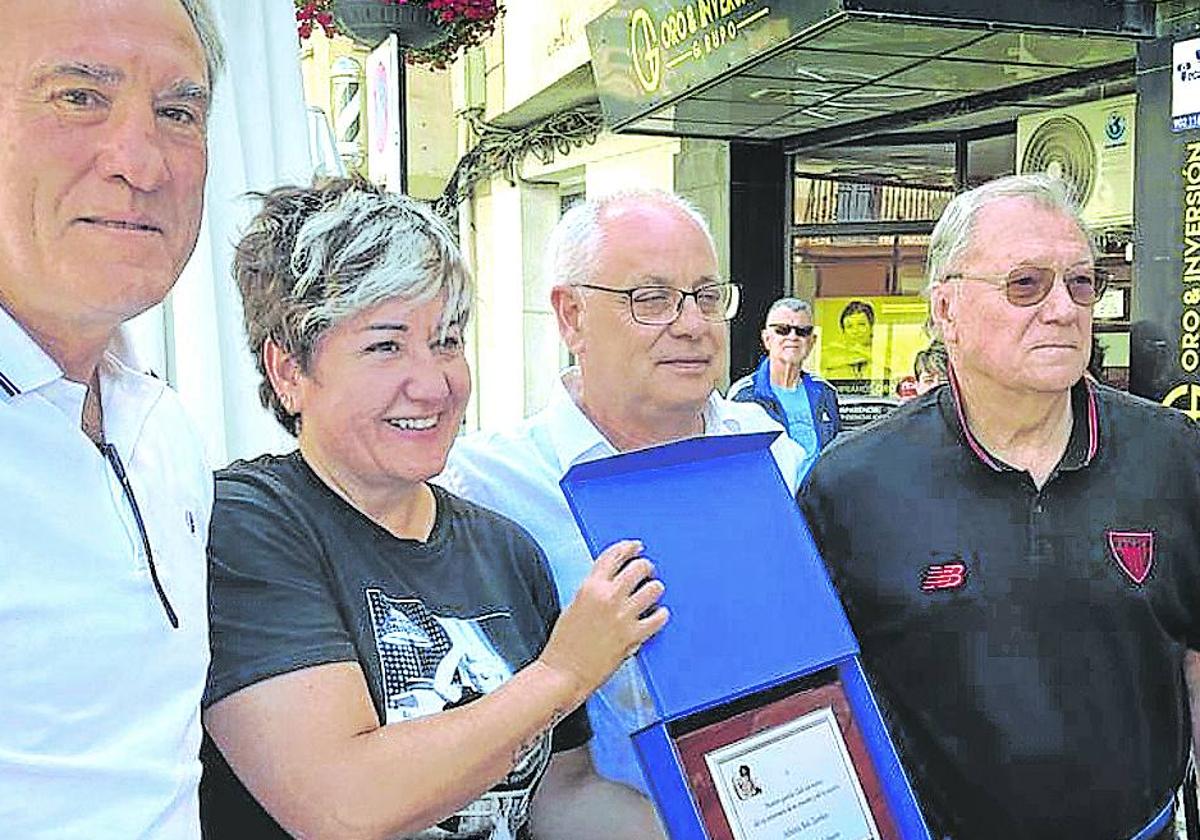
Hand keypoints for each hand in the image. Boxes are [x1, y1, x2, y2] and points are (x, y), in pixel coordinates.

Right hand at [538, 540, 668, 705]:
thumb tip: (613, 582)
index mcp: (590, 587)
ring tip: (652, 593)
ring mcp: (622, 616)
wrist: (564, 673)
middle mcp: (608, 598)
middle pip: (638, 567)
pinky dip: (661, 614)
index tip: (636, 546)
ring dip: (655, 588)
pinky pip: (659, 617)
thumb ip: (594, 591)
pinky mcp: (633, 636)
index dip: (628, 547)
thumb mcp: (574, 606)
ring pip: (653, 588)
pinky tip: (658, 615)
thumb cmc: (564, 645)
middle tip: (647, 571)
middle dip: (645, 566)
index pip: (613, 555)